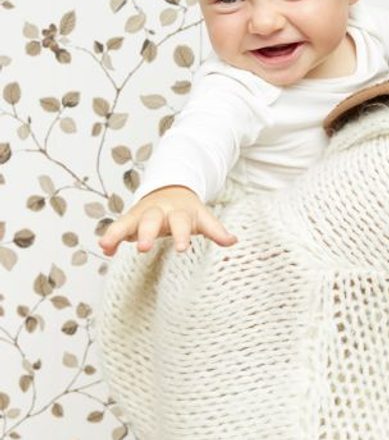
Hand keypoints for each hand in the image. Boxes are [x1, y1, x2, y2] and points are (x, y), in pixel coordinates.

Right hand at [98, 186, 235, 255]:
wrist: (170, 190)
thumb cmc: (187, 210)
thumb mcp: (202, 217)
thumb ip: (216, 230)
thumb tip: (233, 241)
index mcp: (179, 211)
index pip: (181, 223)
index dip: (181, 236)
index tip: (181, 249)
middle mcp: (158, 211)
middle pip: (151, 220)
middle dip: (146, 233)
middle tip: (143, 247)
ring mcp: (141, 215)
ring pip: (128, 221)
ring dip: (118, 232)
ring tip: (107, 245)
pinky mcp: (129, 220)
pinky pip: (117, 228)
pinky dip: (110, 237)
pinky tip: (104, 249)